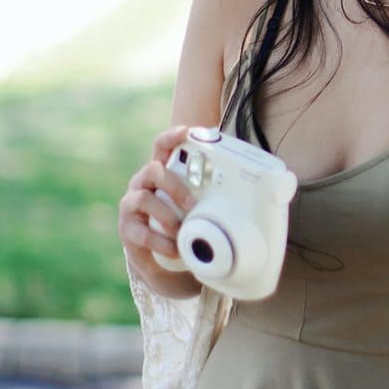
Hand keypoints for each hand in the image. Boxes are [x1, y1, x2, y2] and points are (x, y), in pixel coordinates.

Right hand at [118, 124, 198, 290]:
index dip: (170, 137)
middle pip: (153, 170)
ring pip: (143, 199)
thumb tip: (262, 192)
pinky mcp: (127, 228)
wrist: (164, 257)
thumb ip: (214, 195)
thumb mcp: (198, 206)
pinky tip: (174, 249)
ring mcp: (131, 204)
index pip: (161, 147)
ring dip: (167, 216)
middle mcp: (143, 183)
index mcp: (162, 173)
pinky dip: (160, 241)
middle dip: (175, 186)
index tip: (184, 132)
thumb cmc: (184, 222)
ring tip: (182, 231)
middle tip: (193, 206)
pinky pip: (140, 232)